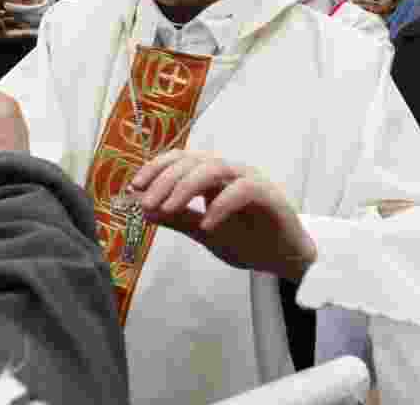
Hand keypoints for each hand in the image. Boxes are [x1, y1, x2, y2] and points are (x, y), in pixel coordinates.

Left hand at [130, 150, 316, 281]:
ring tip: (168, 209)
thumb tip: (143, 210)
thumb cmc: (248, 241)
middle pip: (192, 161)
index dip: (156, 168)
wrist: (284, 260)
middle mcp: (230, 172)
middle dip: (165, 180)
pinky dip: (221, 204)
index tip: (134, 187)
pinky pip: (242, 190)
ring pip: (214, 168)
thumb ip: (179, 219)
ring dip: (186, 187)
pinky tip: (207, 224)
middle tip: (146, 203)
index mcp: (213, 177)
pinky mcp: (269, 195)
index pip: (180, 159)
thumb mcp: (204, 232)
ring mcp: (250, 180)